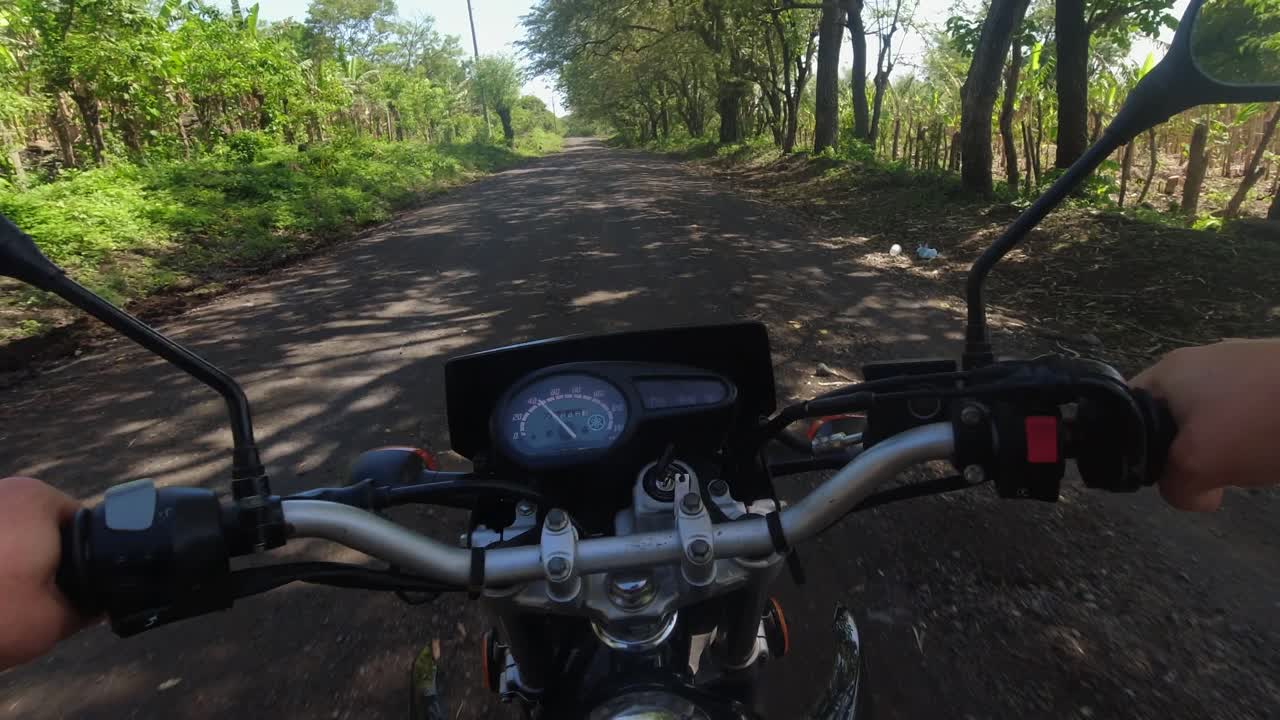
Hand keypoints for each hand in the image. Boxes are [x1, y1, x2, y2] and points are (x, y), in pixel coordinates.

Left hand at [0, 476, 89, 668]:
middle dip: (39, 565)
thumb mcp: (52, 621)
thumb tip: (104, 602)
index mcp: (38, 499)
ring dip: (6, 568)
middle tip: (26, 603)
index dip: (82, 564)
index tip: (65, 595)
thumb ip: (90, 608)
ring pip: (8, 540)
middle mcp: (3, 490)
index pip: (83, 526)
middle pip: (42, 530)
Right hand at [1130, 339, 1279, 510]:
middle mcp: (1199, 363)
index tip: (1162, 476)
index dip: (1134, 450)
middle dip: (1188, 456)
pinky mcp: (1274, 381)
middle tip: (1211, 475)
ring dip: (1227, 450)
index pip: (1125, 414)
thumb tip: (1194, 495)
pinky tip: (1275, 450)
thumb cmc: (1260, 420)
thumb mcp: (1198, 464)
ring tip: (1251, 463)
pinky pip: (1249, 418)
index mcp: (1168, 373)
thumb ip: (1176, 487)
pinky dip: (1257, 439)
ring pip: (1214, 423)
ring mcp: (1241, 368)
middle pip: (1172, 422)